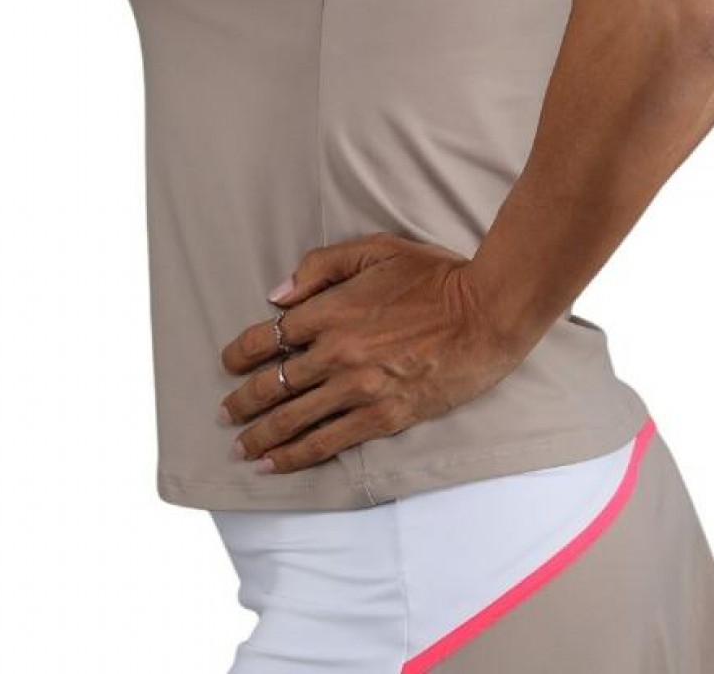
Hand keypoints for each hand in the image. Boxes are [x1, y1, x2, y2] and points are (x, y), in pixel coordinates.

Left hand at [217, 233, 529, 474]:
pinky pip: (328, 442)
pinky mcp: (384, 416)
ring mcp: (360, 389)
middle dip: (242, 401)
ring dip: (260, 435)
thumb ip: (322, 266)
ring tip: (241, 447)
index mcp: (332, 311)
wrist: (487, 314)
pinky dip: (296, 455)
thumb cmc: (435, 276)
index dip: (240, 353)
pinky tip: (275, 463)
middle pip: (273, 383)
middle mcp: (338, 354)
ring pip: (294, 419)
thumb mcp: (376, 250)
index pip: (268, 336)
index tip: (228, 362)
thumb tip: (278, 295)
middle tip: (225, 414)